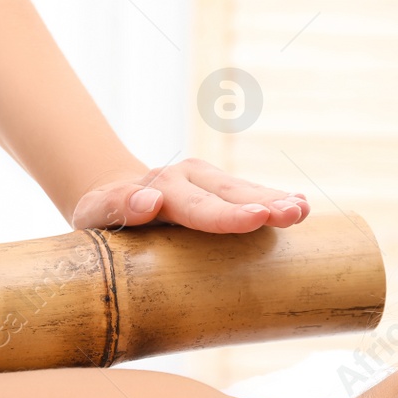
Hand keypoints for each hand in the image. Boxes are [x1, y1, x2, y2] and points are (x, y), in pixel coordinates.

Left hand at [70, 158, 310, 232]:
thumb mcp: (95, 215)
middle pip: (227, 195)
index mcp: (157, 187)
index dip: (223, 216)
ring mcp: (208, 182)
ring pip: (245, 192)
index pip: (193, 206)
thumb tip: (148, 201)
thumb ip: (117, 208)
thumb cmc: (102, 218)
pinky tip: (303, 206)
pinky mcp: (221, 190)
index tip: (252, 219)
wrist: (114, 197)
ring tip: (302, 210)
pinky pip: (251, 196)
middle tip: (287, 215)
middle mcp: (187, 178)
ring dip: (276, 201)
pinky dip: (276, 201)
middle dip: (259, 205)